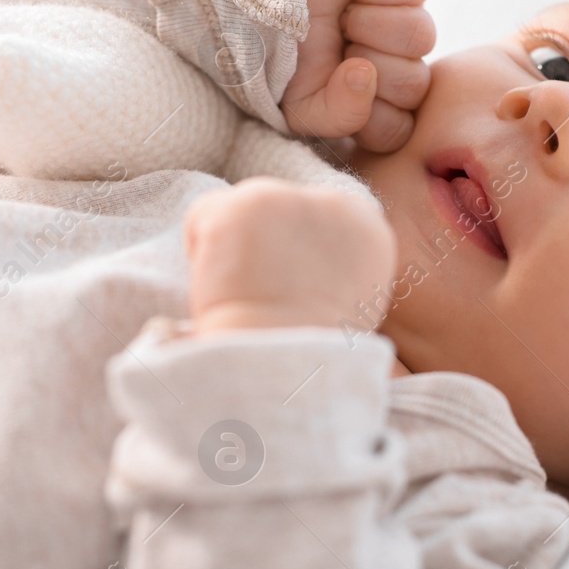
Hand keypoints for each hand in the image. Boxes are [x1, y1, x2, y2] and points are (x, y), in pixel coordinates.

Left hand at [183, 178, 396, 335]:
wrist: (288, 368)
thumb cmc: (312, 354)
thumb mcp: (350, 301)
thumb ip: (331, 265)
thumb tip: (297, 261)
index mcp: (369, 228)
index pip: (315, 218)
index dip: (293, 255)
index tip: (293, 292)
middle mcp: (332, 203)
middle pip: (276, 209)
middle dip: (263, 247)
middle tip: (266, 298)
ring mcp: (285, 200)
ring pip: (237, 212)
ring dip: (231, 251)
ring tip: (245, 296)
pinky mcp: (240, 207)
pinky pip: (200, 219)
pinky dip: (199, 256)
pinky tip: (222, 288)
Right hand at [282, 0, 433, 152]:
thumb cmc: (281, 59)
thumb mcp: (298, 106)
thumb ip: (339, 116)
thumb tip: (365, 76)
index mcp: (375, 106)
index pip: (398, 129)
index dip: (368, 114)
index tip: (335, 90)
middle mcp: (396, 67)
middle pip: (413, 83)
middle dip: (367, 65)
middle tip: (337, 47)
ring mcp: (403, 22)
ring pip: (420, 35)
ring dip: (373, 25)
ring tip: (344, 18)